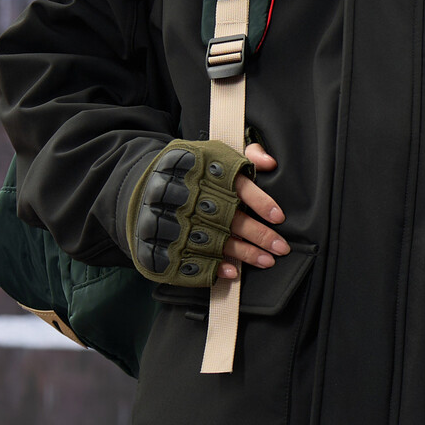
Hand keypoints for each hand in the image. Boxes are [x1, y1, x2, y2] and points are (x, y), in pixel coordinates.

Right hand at [126, 137, 272, 285]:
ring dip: (245, 254)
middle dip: (259, 235)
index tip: (278, 217)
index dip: (260, 202)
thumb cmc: (191, 169)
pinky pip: (196, 258)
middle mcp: (197, 199)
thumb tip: (271, 163)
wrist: (143, 185)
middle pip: (233, 219)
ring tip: (267, 261)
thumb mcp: (216, 152)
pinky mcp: (171, 243)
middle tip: (281, 247)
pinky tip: (233, 272)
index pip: (239, 188)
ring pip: (220, 241)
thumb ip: (247, 153)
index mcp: (210, 175)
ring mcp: (183, 223)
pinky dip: (215, 267)